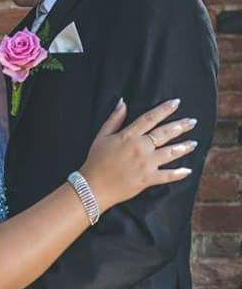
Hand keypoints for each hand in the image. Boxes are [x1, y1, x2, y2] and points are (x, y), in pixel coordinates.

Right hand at [81, 98, 196, 212]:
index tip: (176, 102)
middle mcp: (140, 148)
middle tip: (192, 122)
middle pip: (165, 133)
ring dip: (184, 147)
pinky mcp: (147, 179)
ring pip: (170, 152)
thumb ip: (114, 119)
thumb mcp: (101, 136)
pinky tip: (188, 170)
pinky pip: (167, 175)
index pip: (150, 118)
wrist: (93, 186)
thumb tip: (123, 102)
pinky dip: (179, 173)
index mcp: (129, 136)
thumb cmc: (96, 161)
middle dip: (180, 126)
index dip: (164, 109)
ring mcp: (146, 164)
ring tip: (194, 143)